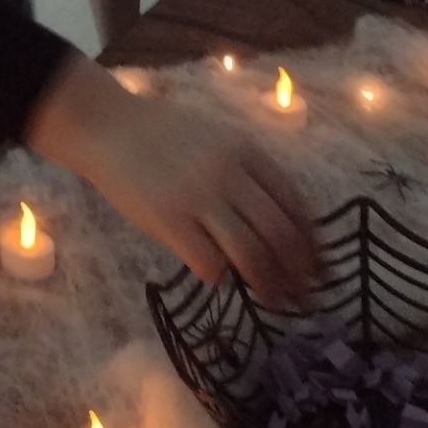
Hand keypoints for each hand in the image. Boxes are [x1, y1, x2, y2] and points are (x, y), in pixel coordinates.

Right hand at [27, 57, 318, 306]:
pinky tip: (219, 278)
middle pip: (280, 233)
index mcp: (244, 150)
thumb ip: (246, 169)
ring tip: (274, 302)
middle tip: (306, 297)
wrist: (107, 125)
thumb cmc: (161, 131)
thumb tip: (283, 220)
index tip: (320, 266)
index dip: (312, 241)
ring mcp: (199, 198)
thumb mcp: (215, 135)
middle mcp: (229, 173)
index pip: (294, 203)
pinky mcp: (170, 221)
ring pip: (252, 255)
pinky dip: (222, 278)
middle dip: (299, 272)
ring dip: (269, 286)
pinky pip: (210, 264)